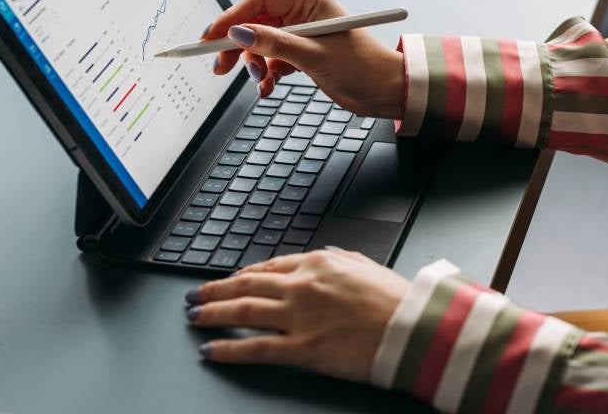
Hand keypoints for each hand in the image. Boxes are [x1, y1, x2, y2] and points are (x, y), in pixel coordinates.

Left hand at [185, 249, 409, 381]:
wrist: (413, 327)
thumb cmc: (396, 299)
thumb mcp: (365, 265)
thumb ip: (339, 259)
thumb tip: (323, 256)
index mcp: (318, 262)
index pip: (267, 268)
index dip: (241, 275)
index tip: (228, 281)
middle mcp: (301, 285)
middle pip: (244, 286)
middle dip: (213, 291)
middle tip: (194, 296)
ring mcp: (298, 316)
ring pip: (241, 312)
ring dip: (211, 314)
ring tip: (194, 317)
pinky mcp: (300, 347)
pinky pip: (253, 348)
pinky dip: (226, 350)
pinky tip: (210, 351)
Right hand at [204, 0, 404, 118]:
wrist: (385, 91)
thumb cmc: (363, 66)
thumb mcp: (313, 55)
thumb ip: (273, 44)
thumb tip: (238, 33)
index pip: (258, 0)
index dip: (231, 18)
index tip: (210, 37)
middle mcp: (302, 13)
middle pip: (254, 23)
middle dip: (237, 46)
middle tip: (220, 66)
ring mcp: (300, 33)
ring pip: (260, 44)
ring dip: (254, 64)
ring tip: (261, 80)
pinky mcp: (301, 53)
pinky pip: (271, 60)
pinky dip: (266, 74)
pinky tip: (268, 88)